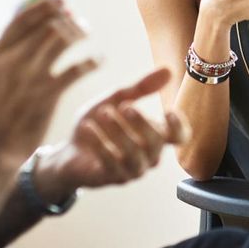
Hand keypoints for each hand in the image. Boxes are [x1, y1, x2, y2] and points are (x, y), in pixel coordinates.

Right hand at [0, 0, 97, 164]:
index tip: (60, 1)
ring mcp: (29, 79)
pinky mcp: (47, 96)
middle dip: (66, 18)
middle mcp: (10, 63)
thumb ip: (3, 56)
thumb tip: (22, 27)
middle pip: (45, 27)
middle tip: (78, 20)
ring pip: (61, 41)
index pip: (21, 21)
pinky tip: (99, 59)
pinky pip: (76, 69)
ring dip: (79, 32)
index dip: (44, 7)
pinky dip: (91, 61)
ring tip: (87, 32)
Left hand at [44, 67, 190, 191]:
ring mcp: (132, 170)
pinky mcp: (112, 178)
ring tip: (103, 113)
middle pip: (156, 143)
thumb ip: (141, 88)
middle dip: (142, 123)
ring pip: (134, 155)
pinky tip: (88, 127)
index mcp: (155, 136)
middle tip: (124, 106)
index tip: (167, 111)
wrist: (69, 150)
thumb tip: (168, 70)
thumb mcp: (116, 99)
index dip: (178, 126)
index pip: (179, 137)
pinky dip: (99, 143)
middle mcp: (149, 156)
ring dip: (119, 132)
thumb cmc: (98, 124)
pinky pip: (111, 164)